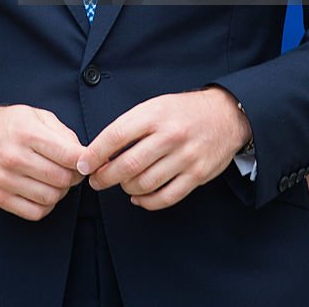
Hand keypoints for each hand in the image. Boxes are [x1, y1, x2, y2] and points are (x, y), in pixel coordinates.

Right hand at [0, 103, 84, 220]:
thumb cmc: (6, 124)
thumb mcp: (35, 115)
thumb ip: (62, 132)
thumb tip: (83, 154)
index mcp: (27, 132)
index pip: (68, 155)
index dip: (84, 161)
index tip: (87, 162)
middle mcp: (14, 156)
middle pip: (62, 178)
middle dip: (74, 176)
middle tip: (73, 171)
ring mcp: (4, 179)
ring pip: (50, 197)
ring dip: (61, 192)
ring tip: (57, 180)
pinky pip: (35, 212)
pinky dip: (46, 205)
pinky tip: (44, 192)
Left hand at [77, 88, 251, 210]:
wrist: (226, 115)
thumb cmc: (182, 111)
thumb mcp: (155, 106)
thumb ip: (130, 126)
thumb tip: (101, 151)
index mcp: (154, 114)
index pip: (116, 136)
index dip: (95, 154)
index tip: (83, 165)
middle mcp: (169, 135)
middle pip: (128, 164)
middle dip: (105, 177)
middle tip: (96, 181)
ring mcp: (185, 157)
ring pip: (145, 183)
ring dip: (126, 188)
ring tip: (121, 184)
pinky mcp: (197, 175)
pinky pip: (166, 197)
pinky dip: (147, 202)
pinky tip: (138, 197)